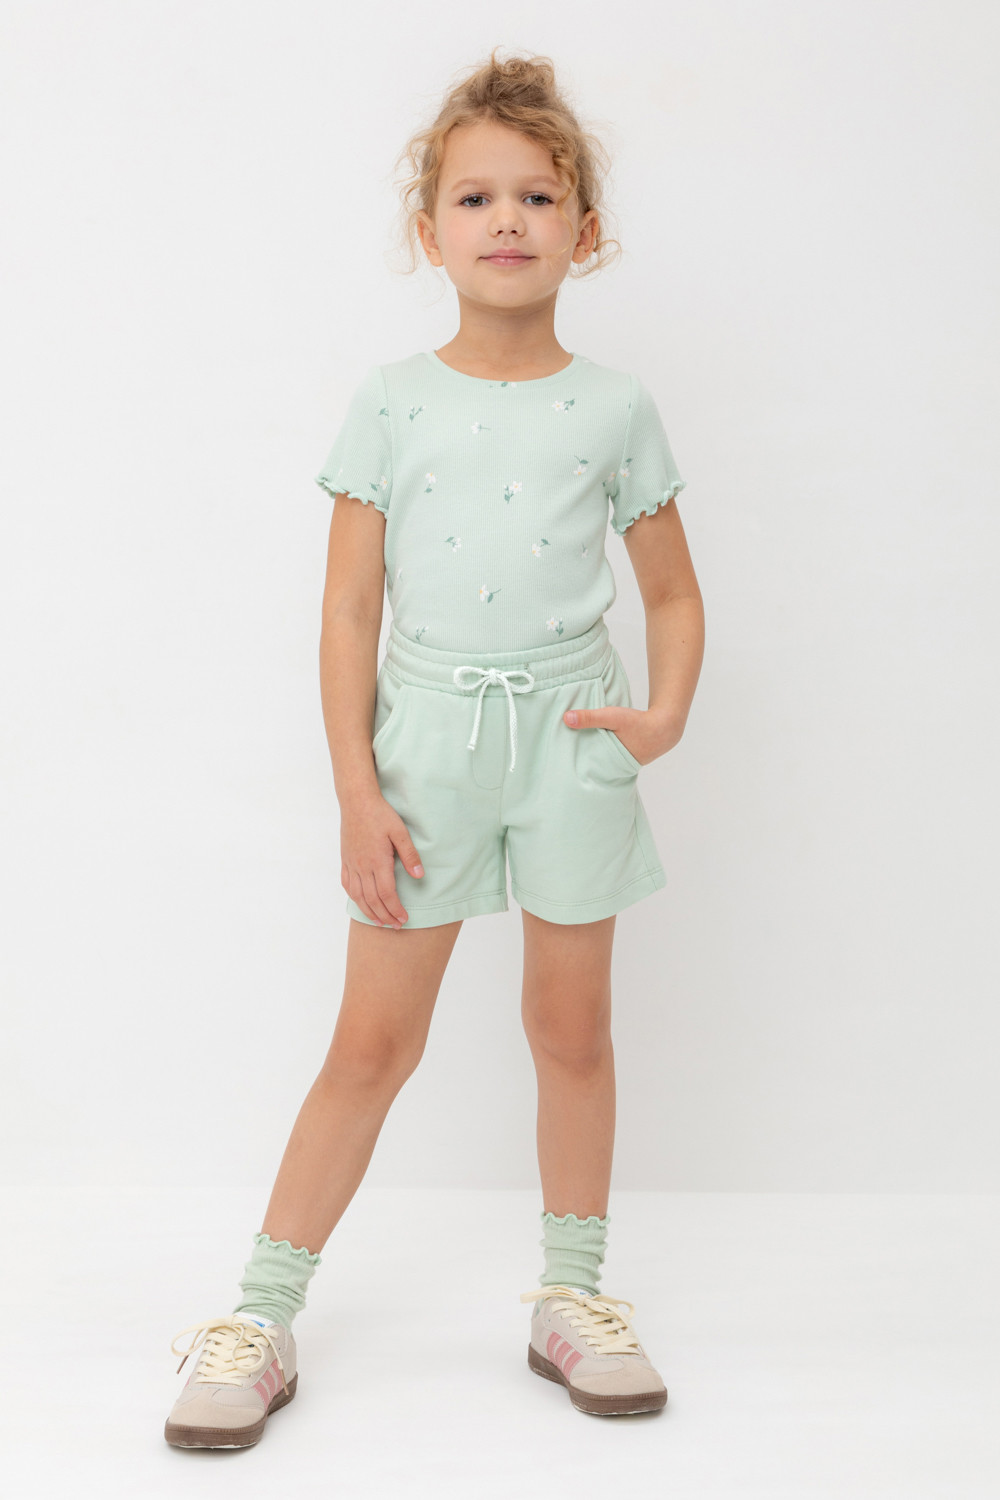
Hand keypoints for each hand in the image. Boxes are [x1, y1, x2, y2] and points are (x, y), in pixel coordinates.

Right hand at [341, 791, 423, 927]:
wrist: (357, 801)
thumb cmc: (380, 814)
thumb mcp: (400, 832)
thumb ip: (410, 855)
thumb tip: (419, 876)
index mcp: (378, 861)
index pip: (387, 894)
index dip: (396, 909)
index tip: (404, 919)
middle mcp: (362, 866)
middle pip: (373, 899)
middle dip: (385, 916)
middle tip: (395, 926)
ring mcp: (351, 864)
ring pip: (358, 896)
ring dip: (369, 911)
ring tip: (379, 922)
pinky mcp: (345, 859)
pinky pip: (347, 884)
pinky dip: (354, 898)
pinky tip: (360, 903)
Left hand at [562, 705, 681, 765]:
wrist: (664, 727)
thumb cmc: (638, 722)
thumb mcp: (612, 717)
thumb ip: (590, 717)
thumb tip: (566, 718)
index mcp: (609, 763)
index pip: (586, 770)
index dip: (573, 769)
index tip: (559, 769)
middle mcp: (615, 769)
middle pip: (592, 769)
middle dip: (581, 767)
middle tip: (562, 767)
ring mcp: (622, 767)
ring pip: (601, 765)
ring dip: (592, 761)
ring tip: (575, 760)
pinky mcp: (627, 761)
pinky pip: (610, 761)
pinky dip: (603, 757)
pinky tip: (595, 752)